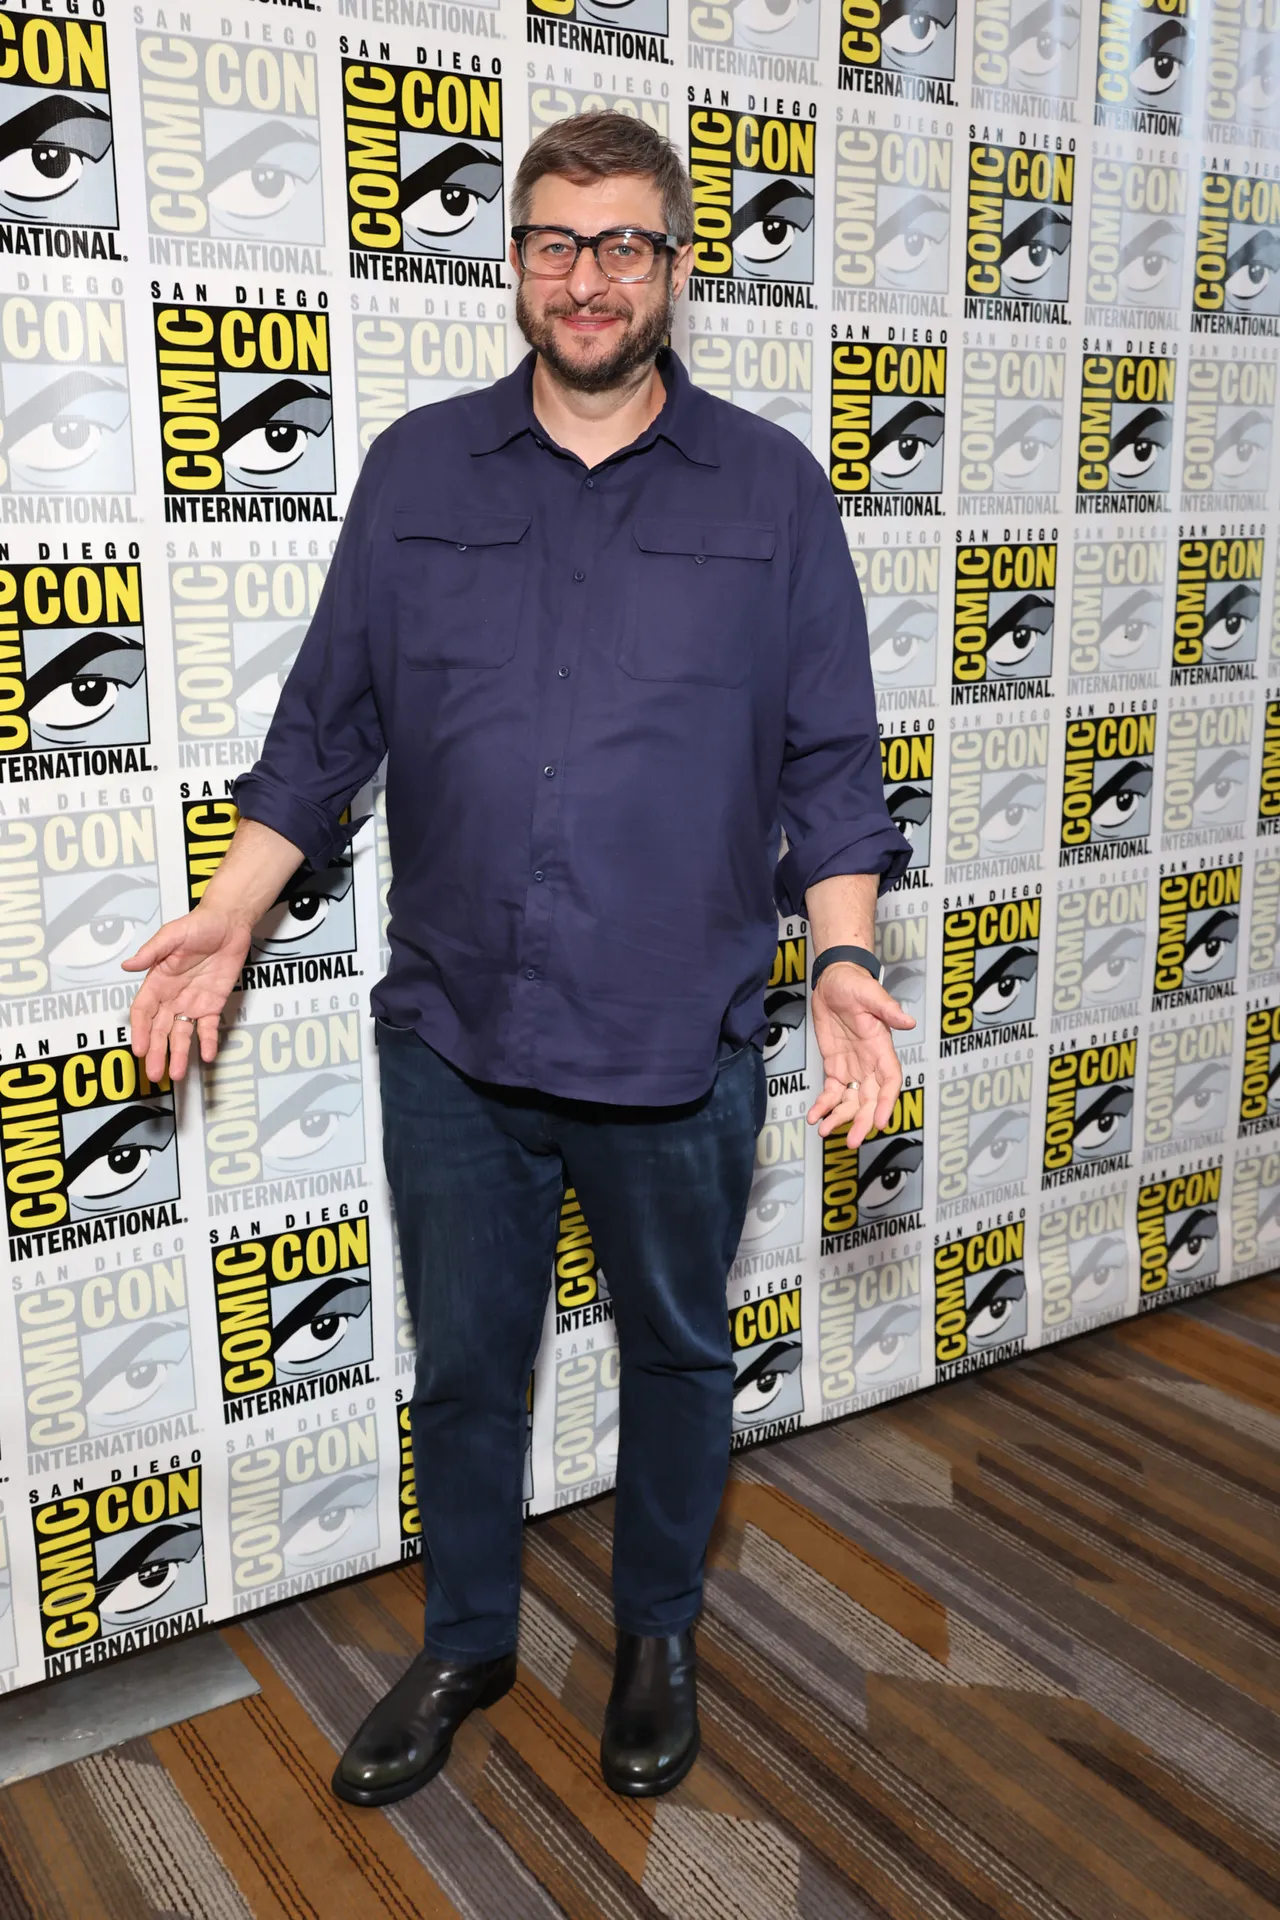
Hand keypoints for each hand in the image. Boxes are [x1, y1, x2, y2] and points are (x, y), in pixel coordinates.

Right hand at [123, 906, 252, 1082]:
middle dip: (156, 1052)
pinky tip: (207, 1055)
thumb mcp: (172, 934)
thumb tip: (127, 965)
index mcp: (158, 981)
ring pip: (181, 1034)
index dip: (139, 1031)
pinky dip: (208, 1042)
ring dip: (178, 1054)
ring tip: (177, 1074)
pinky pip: (208, 1028)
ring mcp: (192, 1003)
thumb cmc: (198, 925)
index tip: (138, 1049)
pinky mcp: (212, 1005)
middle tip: (154, 1073)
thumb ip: (151, 952)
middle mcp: (172, 996)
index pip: (143, 1011)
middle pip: (160, 1030)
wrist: (230, 923)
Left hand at [806, 963, 914, 1151]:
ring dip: (840, 1118)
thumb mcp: (870, 993)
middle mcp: (870, 1063)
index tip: (881, 1122)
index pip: (890, 1081)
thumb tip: (908, 1021)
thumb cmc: (855, 985)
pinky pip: (832, 1092)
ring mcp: (853, 1067)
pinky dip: (824, 1105)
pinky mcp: (835, 1067)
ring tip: (825, 1131)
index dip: (887, 1103)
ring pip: (851, 1101)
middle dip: (862, 1121)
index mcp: (882, 1048)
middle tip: (852, 1141)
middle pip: (871, 1099)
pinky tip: (815, 1117)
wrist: (833, 980)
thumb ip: (888, 1009)